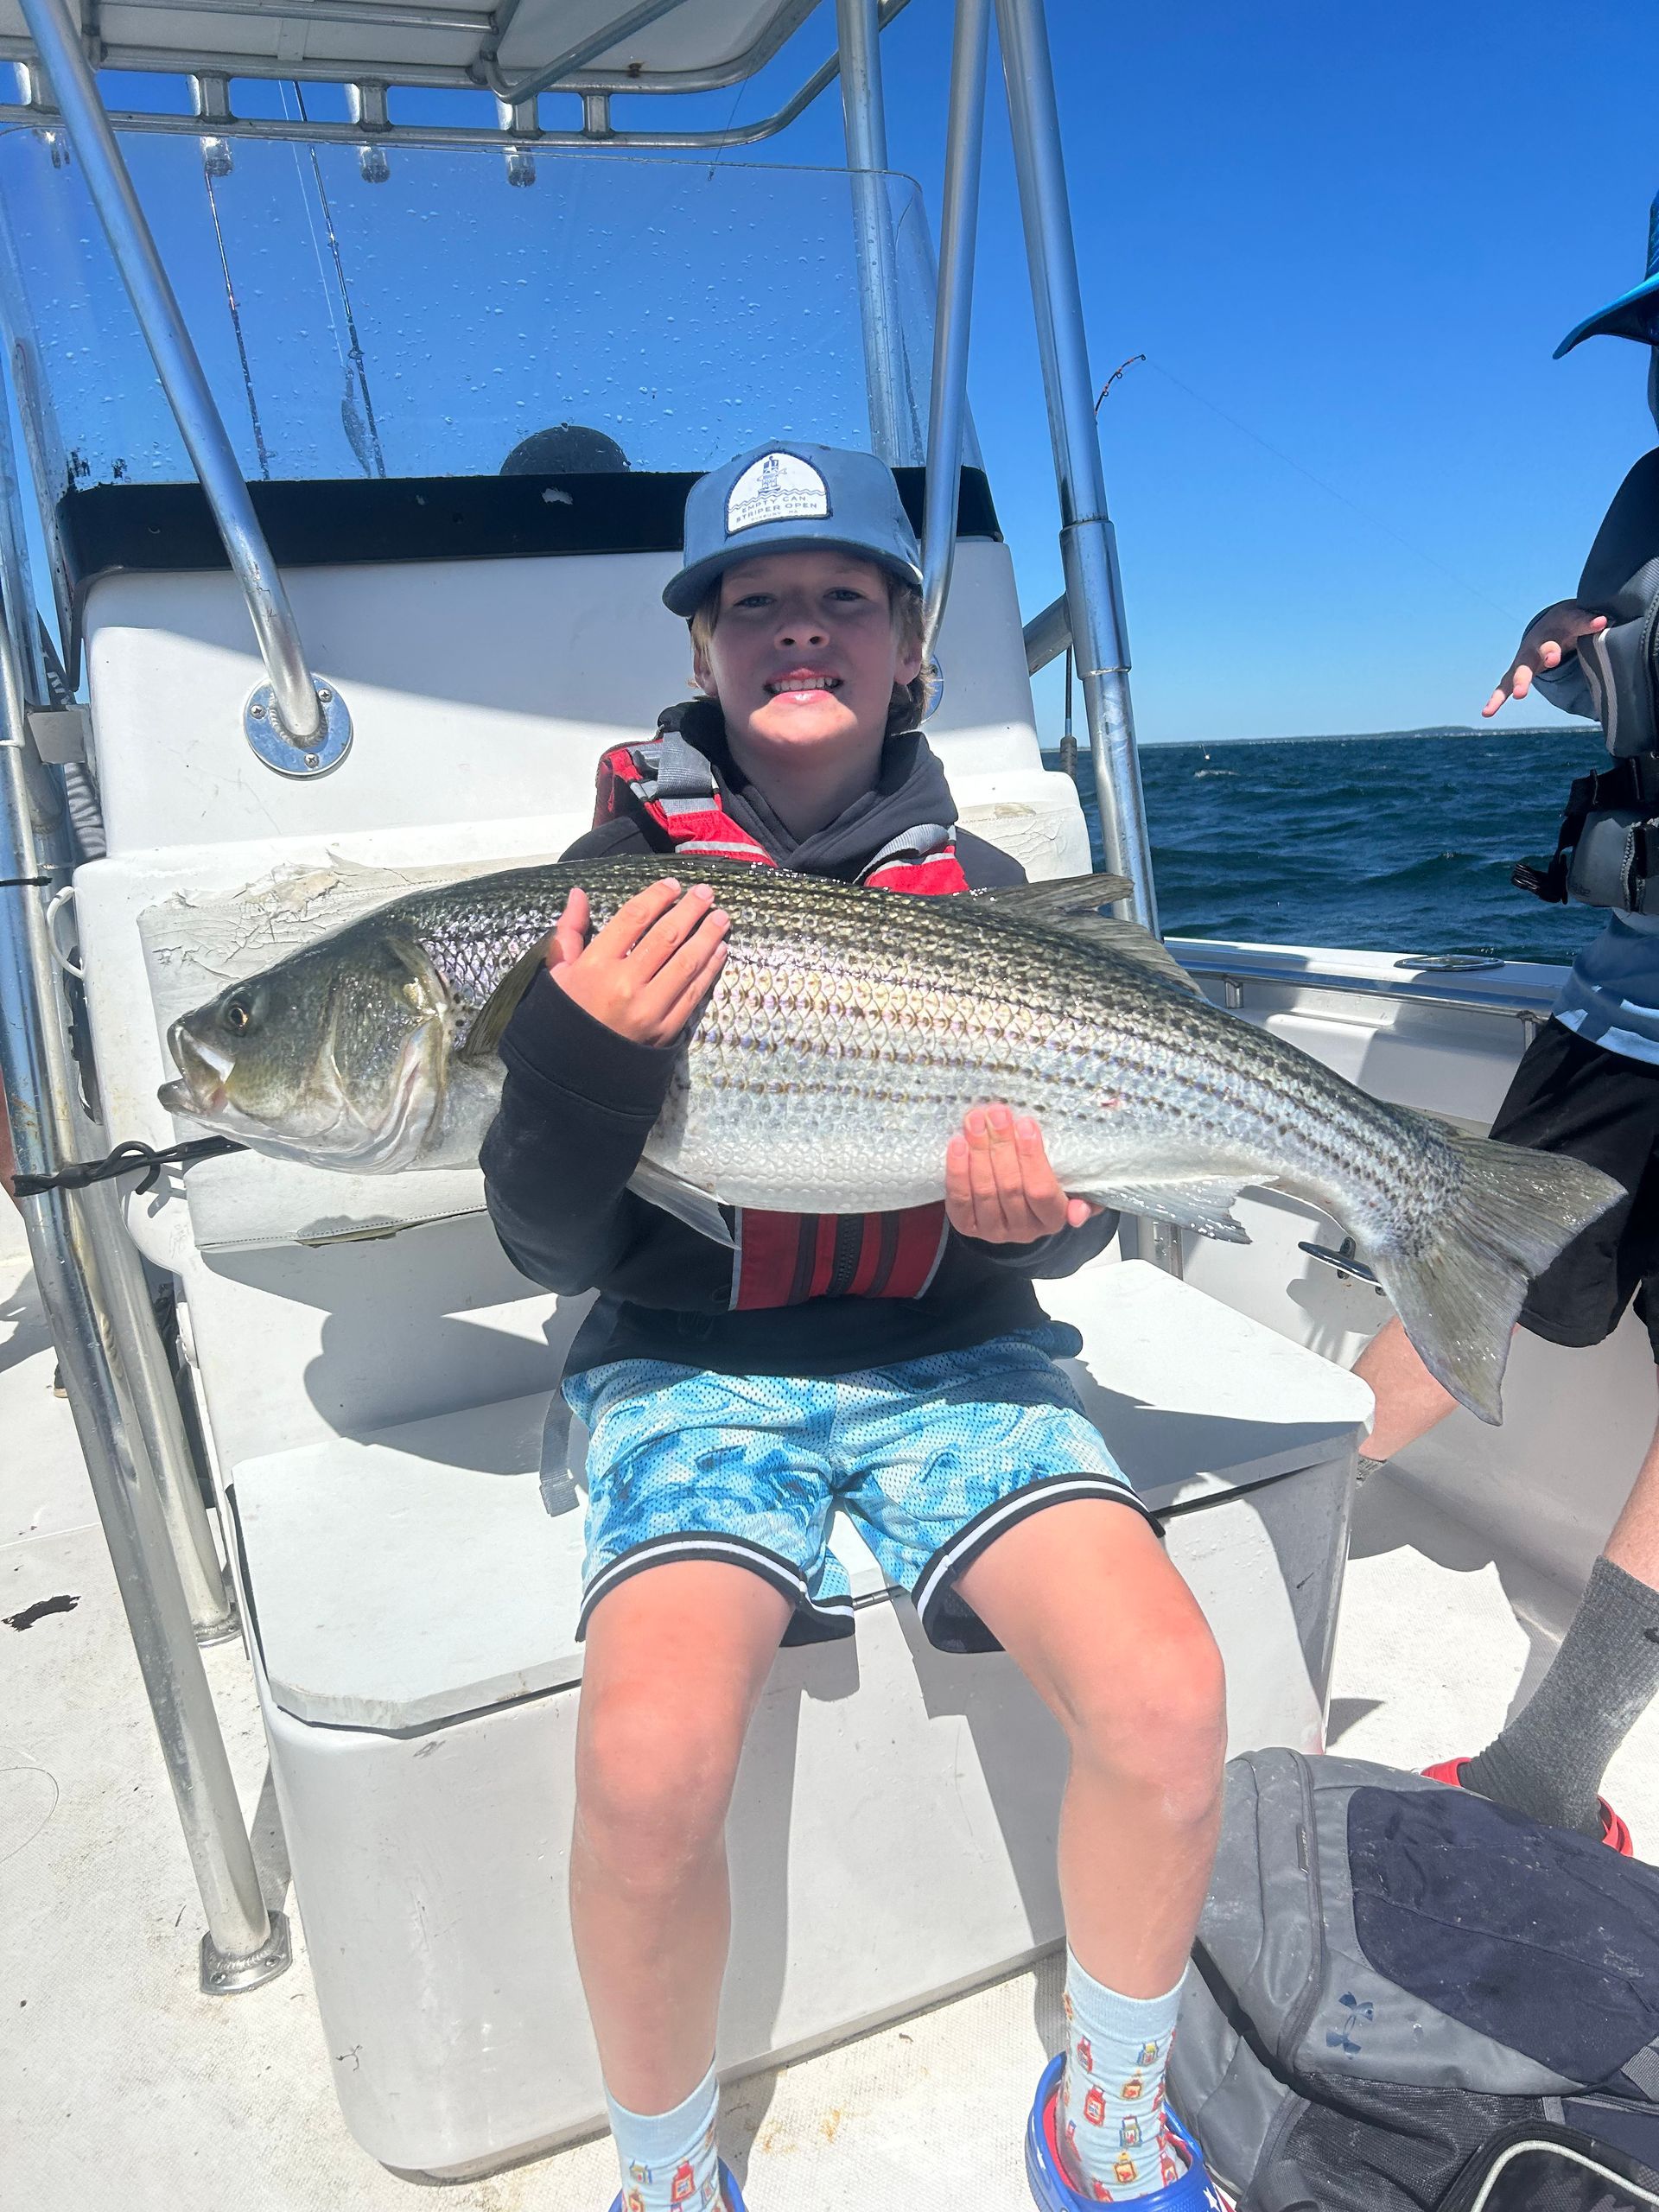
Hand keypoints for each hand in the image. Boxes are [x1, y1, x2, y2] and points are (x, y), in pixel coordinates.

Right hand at [548, 879, 729, 1046]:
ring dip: (708, 937)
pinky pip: (694, 993)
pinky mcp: (666, 1030)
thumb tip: (578, 894)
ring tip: (721, 918)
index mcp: (595, 966)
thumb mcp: (557, 974)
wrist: (573, 1073)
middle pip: (666, 936)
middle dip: (690, 911)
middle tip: (706, 893)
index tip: (673, 886)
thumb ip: (569, 932)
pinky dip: (709, 970)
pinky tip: (719, 951)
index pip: (633, 919)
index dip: (656, 897)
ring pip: (687, 963)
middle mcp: (625, 984)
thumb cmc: (563, 1019)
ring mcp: (649, 1008)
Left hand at [944, 1103, 1102, 1242]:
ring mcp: (993, 1231)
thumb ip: (1084, 1195)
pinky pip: (959, 1200)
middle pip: (1010, 1187)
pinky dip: (957, 1171)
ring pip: (983, 1191)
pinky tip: (957, 1144)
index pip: (1041, 1191)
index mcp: (1053, 1219)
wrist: (1017, 1207)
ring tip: (976, 1121)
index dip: (1032, 1157)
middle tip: (997, 1114)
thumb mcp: (1073, 1189)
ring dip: (978, 1151)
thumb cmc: (1047, 1186)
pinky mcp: (967, 1226)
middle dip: (1002, 1146)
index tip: (1026, 1124)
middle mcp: (1024, 1230)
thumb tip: (1079, 1213)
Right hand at [1483, 600, 1608, 717]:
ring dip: (1522, 681)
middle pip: (1544, 649)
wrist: (1546, 626)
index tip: (1600, 622)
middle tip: (1553, 659)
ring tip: (1520, 693)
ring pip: (1522, 670)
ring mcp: (1525, 659)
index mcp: (1558, 625)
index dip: (1587, 623)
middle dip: (1548, 654)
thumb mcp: (1580, 619)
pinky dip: (1496, 699)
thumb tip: (1604, 621)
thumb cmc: (1568, 624)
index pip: (1575, 623)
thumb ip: (1590, 622)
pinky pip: (1504, 687)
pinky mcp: (1516, 674)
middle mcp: (1538, 642)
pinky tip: (1486, 713)